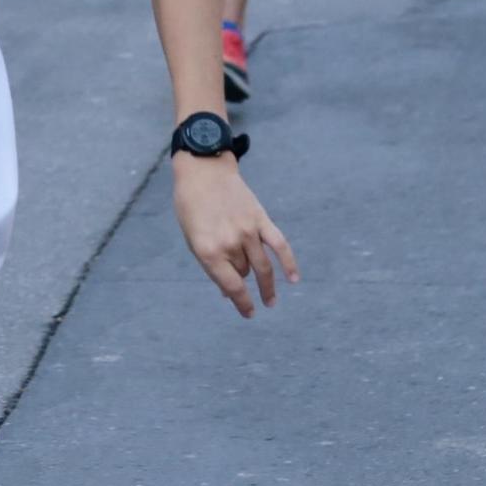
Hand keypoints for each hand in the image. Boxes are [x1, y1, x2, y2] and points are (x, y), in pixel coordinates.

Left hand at [173, 154, 297, 316]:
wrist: (203, 171)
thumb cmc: (191, 206)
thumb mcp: (192, 237)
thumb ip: (210, 263)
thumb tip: (226, 292)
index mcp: (208, 251)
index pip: (231, 287)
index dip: (242, 304)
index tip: (248, 314)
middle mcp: (230, 244)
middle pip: (243, 273)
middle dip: (241, 278)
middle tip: (241, 287)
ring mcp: (247, 231)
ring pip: (261, 266)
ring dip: (268, 285)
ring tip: (271, 300)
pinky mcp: (261, 219)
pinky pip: (280, 245)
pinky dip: (289, 263)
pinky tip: (294, 279)